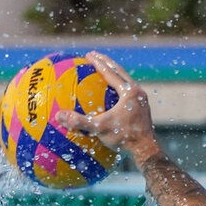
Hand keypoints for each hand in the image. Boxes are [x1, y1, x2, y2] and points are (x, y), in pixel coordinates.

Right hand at [54, 51, 162, 165]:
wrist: (146, 151)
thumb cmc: (124, 138)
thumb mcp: (100, 128)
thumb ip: (79, 121)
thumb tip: (58, 116)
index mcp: (129, 92)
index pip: (111, 72)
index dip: (98, 63)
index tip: (88, 55)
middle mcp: (137, 93)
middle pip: (120, 72)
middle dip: (106, 62)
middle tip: (94, 56)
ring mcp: (141, 101)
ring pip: (125, 81)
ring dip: (113, 74)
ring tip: (103, 70)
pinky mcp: (142, 109)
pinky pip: (127, 94)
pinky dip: (117, 89)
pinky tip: (109, 96)